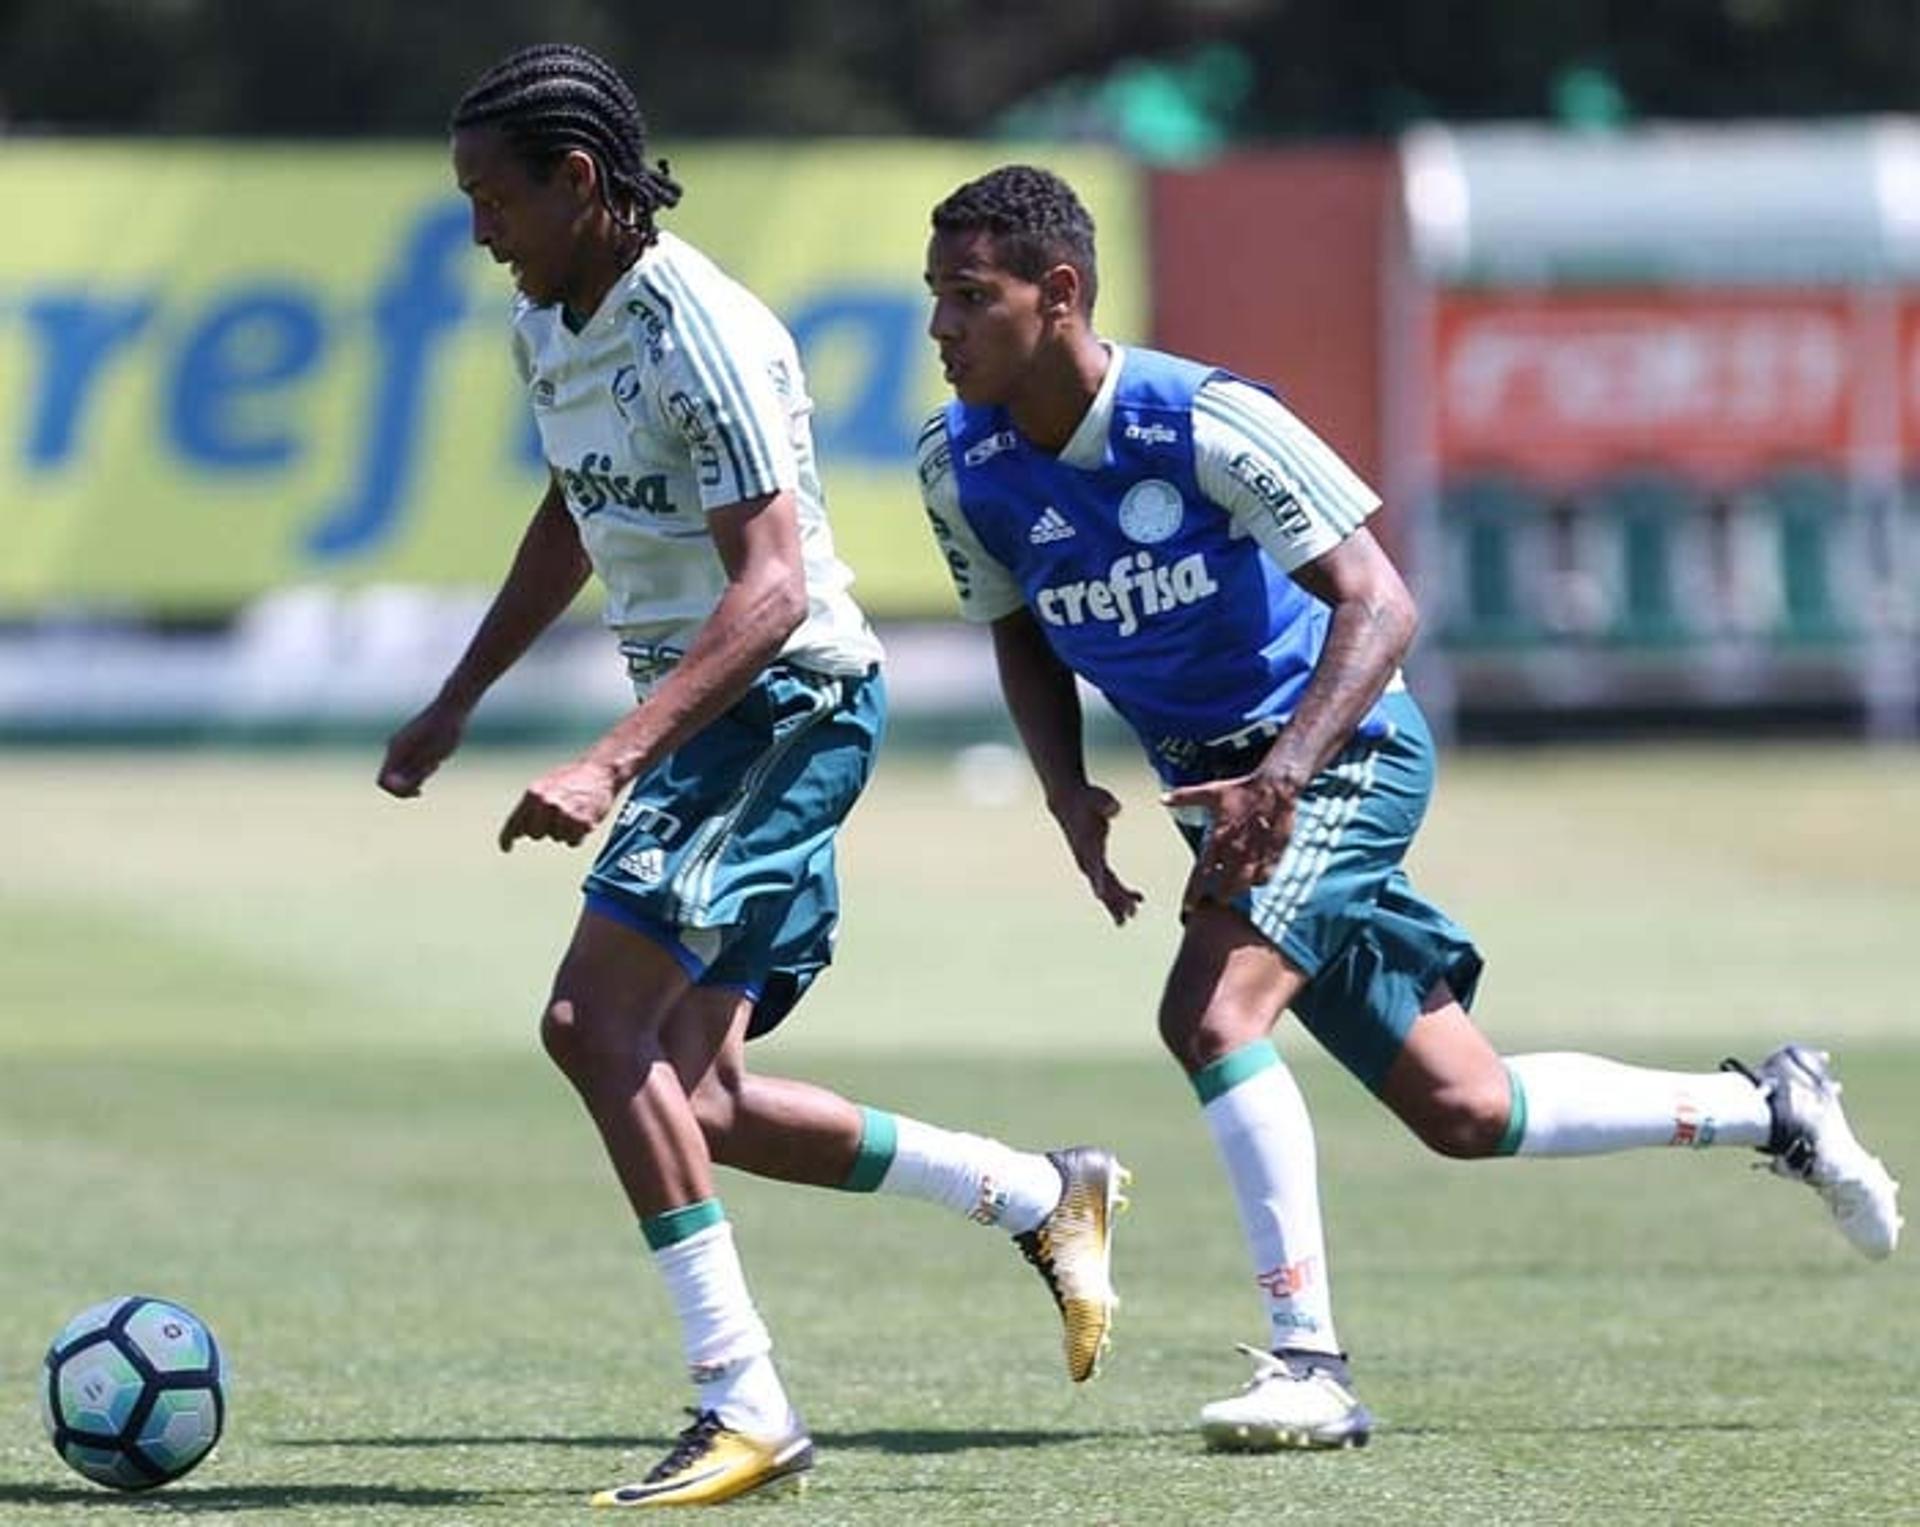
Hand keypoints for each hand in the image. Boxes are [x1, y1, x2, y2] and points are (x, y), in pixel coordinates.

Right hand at [377, 698, 469, 797]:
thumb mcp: (433, 757)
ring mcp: (403, 745)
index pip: (383, 782)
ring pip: (403, 773)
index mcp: (396, 750)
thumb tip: (397, 786)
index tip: (420, 788)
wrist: (453, 708)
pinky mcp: (412, 744)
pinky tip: (437, 760)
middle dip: (411, 784)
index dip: (398, 791)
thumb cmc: (445, 732)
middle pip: (393, 779)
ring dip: (418, 776)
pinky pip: (411, 765)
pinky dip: (422, 770)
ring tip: (436, 762)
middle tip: (432, 769)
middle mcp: (395, 748)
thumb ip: (414, 772)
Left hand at [498, 758, 620, 851]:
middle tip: (559, 815)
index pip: (515, 821)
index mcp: (534, 793)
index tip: (506, 848)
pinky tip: (583, 819)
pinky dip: (578, 836)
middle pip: (535, 834)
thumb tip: (518, 831)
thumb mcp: (546, 786)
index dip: (507, 837)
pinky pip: (572, 842)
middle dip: (545, 829)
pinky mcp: (581, 823)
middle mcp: (546, 804)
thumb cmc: (573, 778)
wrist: (601, 770)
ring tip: (574, 812)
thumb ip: (531, 806)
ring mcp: (563, 814)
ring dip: (564, 831)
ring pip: (556, 838)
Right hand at [1048, 782, 1144, 925]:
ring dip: (1117, 903)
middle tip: (1130, 914)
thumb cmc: (1085, 800)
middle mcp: (1086, 859)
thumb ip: (1106, 804)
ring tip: (1131, 918)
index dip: (1098, 881)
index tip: (1101, 896)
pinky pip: (1109, 882)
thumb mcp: (1097, 798)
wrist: (1068, 803)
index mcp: (1087, 846)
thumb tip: (1115, 808)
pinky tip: (1138, 900)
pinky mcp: (1095, 863)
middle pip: (1102, 883)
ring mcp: (1090, 863)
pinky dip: (1121, 893)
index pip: (1093, 866)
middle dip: (1115, 900)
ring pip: (1105, 888)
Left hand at [1161, 773, 1295, 910]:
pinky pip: (1264, 877)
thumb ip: (1184, 797)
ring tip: (1231, 894)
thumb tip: (1162, 799)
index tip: (1188, 908)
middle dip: (1218, 896)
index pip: (1201, 874)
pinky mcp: (1274, 854)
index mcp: (1217, 839)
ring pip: (1244, 885)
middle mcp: (1235, 851)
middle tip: (1215, 899)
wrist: (1275, 786)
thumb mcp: (1211, 792)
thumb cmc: (1241, 790)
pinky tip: (1254, 879)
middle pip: (1224, 887)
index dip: (1193, 894)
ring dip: (1237, 892)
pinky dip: (1258, 881)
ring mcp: (1256, 854)